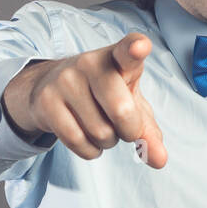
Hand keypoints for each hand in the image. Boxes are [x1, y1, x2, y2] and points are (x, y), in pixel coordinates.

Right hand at [2, 33, 166, 167]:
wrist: (52, 86)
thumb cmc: (103, 94)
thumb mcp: (131, 104)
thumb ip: (148, 131)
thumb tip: (160, 160)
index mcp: (117, 58)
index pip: (128, 51)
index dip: (136, 48)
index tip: (140, 46)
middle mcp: (90, 63)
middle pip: (122, 110)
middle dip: (129, 131)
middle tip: (124, 125)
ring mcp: (65, 80)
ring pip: (101, 133)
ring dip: (107, 141)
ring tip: (100, 124)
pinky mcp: (46, 101)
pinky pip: (78, 142)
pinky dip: (90, 150)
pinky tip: (88, 137)